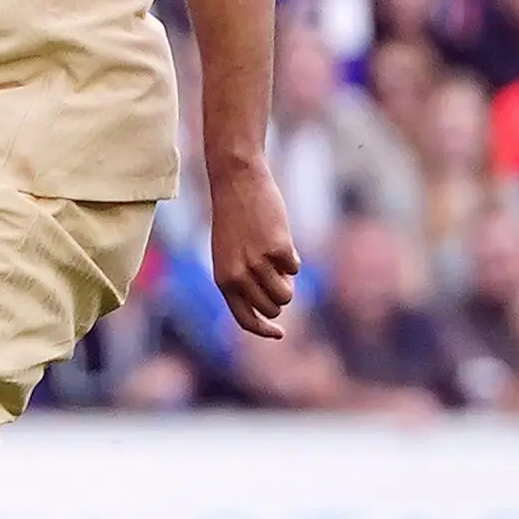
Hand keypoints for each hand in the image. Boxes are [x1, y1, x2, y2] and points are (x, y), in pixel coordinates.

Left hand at [207, 161, 299, 340]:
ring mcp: (259, 264)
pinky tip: (278, 239)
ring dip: (287, 281)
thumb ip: (245, 280)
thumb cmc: (234, 221)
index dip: (264, 330)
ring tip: (277, 260)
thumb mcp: (230, 255)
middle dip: (279, 297)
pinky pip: (295, 268)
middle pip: (272, 308)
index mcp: (223, 280)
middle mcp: (239, 276)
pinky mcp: (279, 250)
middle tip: (276, 276)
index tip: (280, 333)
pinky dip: (292, 257)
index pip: (245, 318)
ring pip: (286, 294)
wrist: (237, 185)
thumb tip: (275, 304)